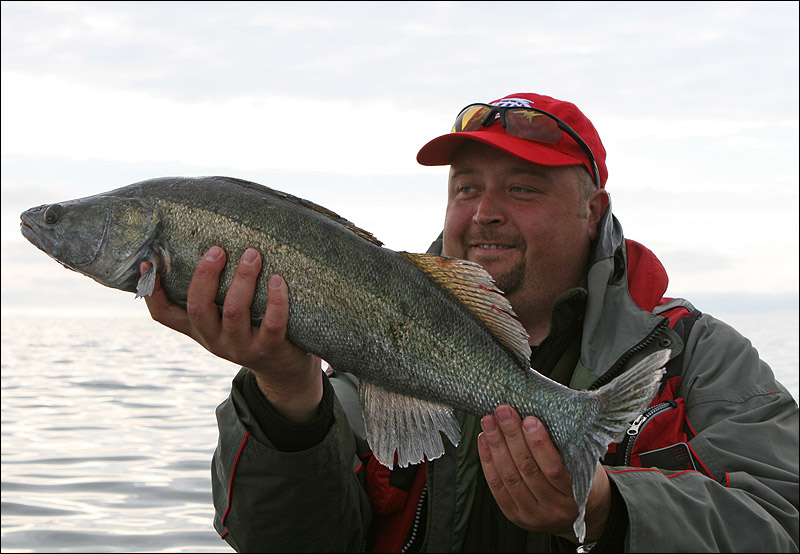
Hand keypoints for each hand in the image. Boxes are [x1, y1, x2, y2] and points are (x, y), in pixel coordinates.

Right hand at [141, 246, 321, 420]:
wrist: (283, 369)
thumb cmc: (252, 330)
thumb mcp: (225, 318)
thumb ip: (214, 294)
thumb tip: (207, 246)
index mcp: (199, 329)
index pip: (164, 315)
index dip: (152, 292)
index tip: (149, 264)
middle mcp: (215, 339)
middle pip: (199, 308)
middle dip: (206, 275)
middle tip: (218, 250)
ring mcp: (241, 347)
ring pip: (234, 311)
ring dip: (242, 279)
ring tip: (252, 255)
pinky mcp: (269, 348)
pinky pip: (272, 322)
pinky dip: (275, 300)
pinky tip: (277, 280)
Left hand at [477, 405, 610, 542]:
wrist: (578, 513)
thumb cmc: (581, 478)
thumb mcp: (584, 464)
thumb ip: (567, 447)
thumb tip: (539, 414)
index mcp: (575, 495)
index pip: (554, 469)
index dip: (539, 444)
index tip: (529, 420)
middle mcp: (553, 508)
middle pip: (527, 469)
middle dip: (512, 436)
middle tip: (503, 412)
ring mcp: (532, 515)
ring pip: (509, 476)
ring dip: (496, 445)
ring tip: (489, 422)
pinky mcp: (514, 515)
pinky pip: (497, 486)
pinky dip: (488, 461)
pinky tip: (484, 440)